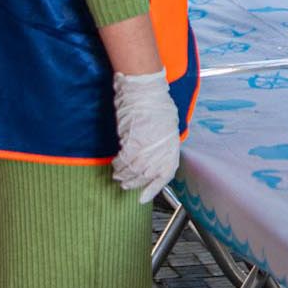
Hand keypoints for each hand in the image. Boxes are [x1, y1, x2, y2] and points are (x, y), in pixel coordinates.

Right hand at [110, 69, 181, 196]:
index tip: (144, 197)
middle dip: (135, 182)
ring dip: (124, 175)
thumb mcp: (167, 127)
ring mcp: (148, 146)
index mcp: (172, 146)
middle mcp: (162, 149)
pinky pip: (124, 160)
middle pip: (148, 175)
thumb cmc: (155, 103)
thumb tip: (155, 155)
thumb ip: (162, 144)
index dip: (154, 187)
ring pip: (134, 170)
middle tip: (126, 184)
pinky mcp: (133, 141)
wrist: (145, 89)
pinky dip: (118, 165)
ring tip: (118, 175)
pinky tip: (115, 163)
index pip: (166, 174)